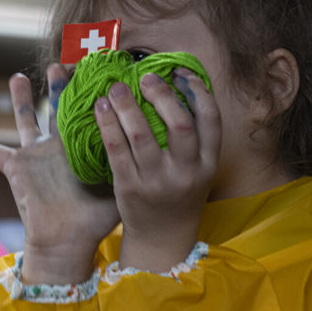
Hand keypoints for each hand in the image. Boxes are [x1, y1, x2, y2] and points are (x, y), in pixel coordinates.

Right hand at [0, 64, 118, 283]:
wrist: (68, 242)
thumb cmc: (95, 220)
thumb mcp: (116, 186)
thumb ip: (127, 163)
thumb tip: (146, 143)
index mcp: (84, 148)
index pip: (89, 113)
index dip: (92, 93)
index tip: (99, 69)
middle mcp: (59, 147)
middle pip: (57, 108)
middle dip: (59, 85)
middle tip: (62, 63)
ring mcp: (36, 155)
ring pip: (26, 120)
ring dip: (21, 99)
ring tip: (17, 76)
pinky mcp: (17, 168)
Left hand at [95, 68, 220, 271]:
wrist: (162, 237)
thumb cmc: (179, 192)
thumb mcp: (198, 168)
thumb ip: (193, 137)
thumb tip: (175, 86)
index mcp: (208, 163)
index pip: (211, 119)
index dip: (197, 91)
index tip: (179, 73)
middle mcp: (186, 172)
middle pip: (179, 124)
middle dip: (162, 95)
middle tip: (145, 78)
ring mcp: (157, 181)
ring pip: (142, 134)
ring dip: (127, 105)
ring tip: (116, 88)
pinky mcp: (130, 188)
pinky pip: (116, 150)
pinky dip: (107, 125)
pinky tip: (100, 109)